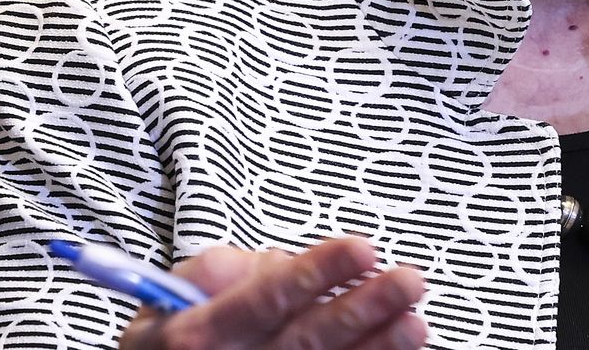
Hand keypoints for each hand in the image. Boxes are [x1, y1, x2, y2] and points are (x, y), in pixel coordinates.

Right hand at [118, 237, 426, 349]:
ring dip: (376, 346)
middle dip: (363, 309)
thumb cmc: (173, 329)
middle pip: (307, 339)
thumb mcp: (182, 289)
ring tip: (415, 322)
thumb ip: (232, 269)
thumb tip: (291, 265)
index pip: (268, 298)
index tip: (364, 248)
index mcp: (199, 330)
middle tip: (408, 281)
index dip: (318, 272)